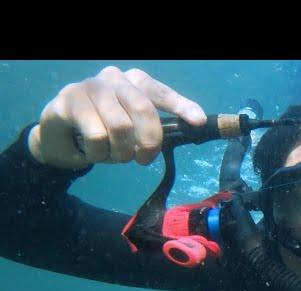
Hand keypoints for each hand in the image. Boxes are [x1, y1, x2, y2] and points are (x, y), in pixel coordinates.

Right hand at [28, 66, 206, 169]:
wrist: (60, 135)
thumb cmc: (105, 130)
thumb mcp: (134, 128)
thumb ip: (157, 127)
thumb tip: (191, 131)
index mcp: (136, 82)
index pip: (162, 93)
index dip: (182, 107)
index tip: (198, 122)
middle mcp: (115, 78)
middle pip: (143, 109)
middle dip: (149, 142)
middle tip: (142, 160)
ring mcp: (91, 86)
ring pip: (119, 127)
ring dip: (120, 152)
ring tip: (113, 156)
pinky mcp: (69, 101)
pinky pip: (96, 136)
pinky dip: (99, 154)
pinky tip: (92, 152)